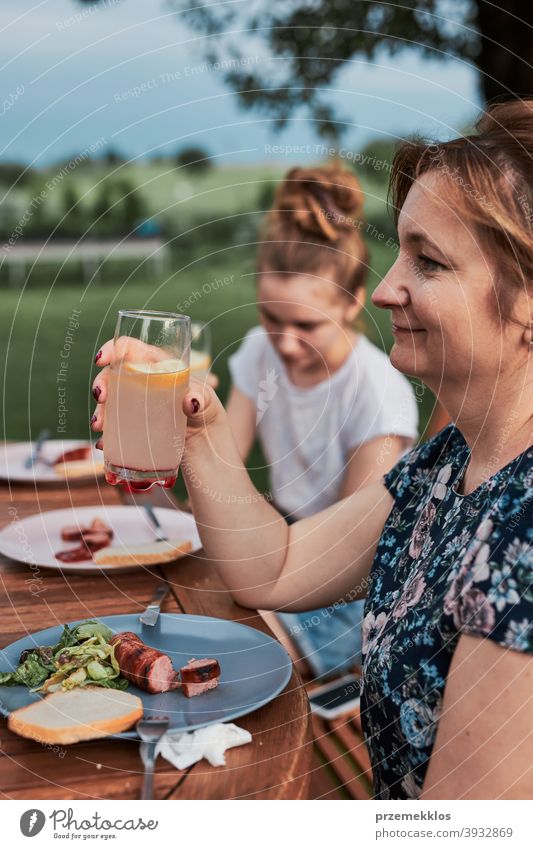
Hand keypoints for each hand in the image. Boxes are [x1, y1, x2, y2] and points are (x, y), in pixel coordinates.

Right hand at [91, 342, 224, 448]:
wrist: (206, 444)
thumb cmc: (207, 412)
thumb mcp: (208, 402)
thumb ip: (203, 398)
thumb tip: (191, 402)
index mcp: (157, 366)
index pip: (130, 349)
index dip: (113, 349)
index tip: (101, 359)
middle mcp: (142, 382)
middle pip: (113, 374)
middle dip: (101, 383)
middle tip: (101, 398)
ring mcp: (135, 405)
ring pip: (109, 401)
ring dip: (100, 410)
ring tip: (99, 425)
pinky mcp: (132, 426)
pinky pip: (112, 427)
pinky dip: (105, 435)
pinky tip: (102, 443)